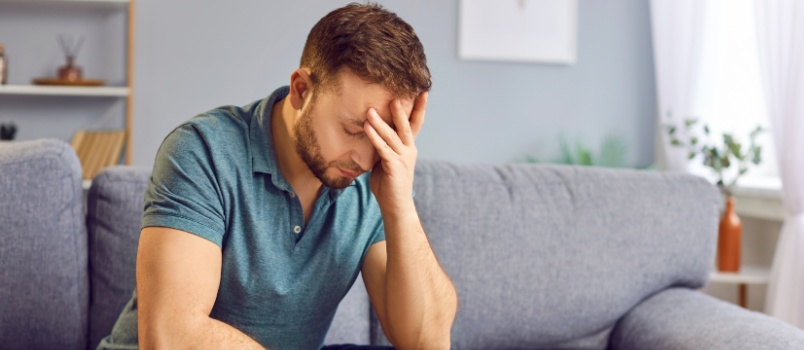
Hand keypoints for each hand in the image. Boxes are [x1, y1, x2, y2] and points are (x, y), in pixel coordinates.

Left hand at [364, 92, 427, 216]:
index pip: (415, 124)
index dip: (419, 109)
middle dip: (401, 110)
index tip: (423, 92)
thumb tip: (371, 133)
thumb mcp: (386, 161)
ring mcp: (402, 158)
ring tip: (369, 110)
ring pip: (391, 136)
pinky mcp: (394, 166)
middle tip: (395, 95)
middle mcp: (409, 151)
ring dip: (380, 122)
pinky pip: (382, 148)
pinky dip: (374, 137)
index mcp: (409, 148)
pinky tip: (367, 127)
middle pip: (406, 126)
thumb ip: (383, 147)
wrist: (396, 206)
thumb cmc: (389, 184)